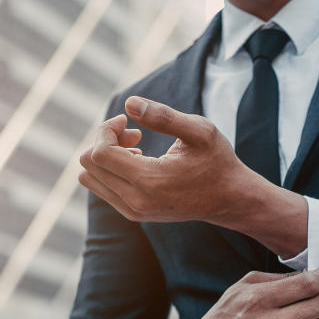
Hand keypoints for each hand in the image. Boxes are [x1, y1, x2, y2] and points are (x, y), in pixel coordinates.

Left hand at [78, 97, 308, 257]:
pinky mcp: (133, 214)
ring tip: (136, 147)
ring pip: (90, 178)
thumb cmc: (217, 161)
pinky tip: (139, 161)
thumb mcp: (200, 131)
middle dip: (105, 141)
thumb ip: (164, 116)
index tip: (127, 121)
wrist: (229, 199)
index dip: (106, 129)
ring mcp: (133, 211)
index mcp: (150, 181)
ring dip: (106, 156)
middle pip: (89, 165)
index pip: (98, 153)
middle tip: (134, 133)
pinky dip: (111, 169)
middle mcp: (136, 201)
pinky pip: (101, 187)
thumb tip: (128, 104)